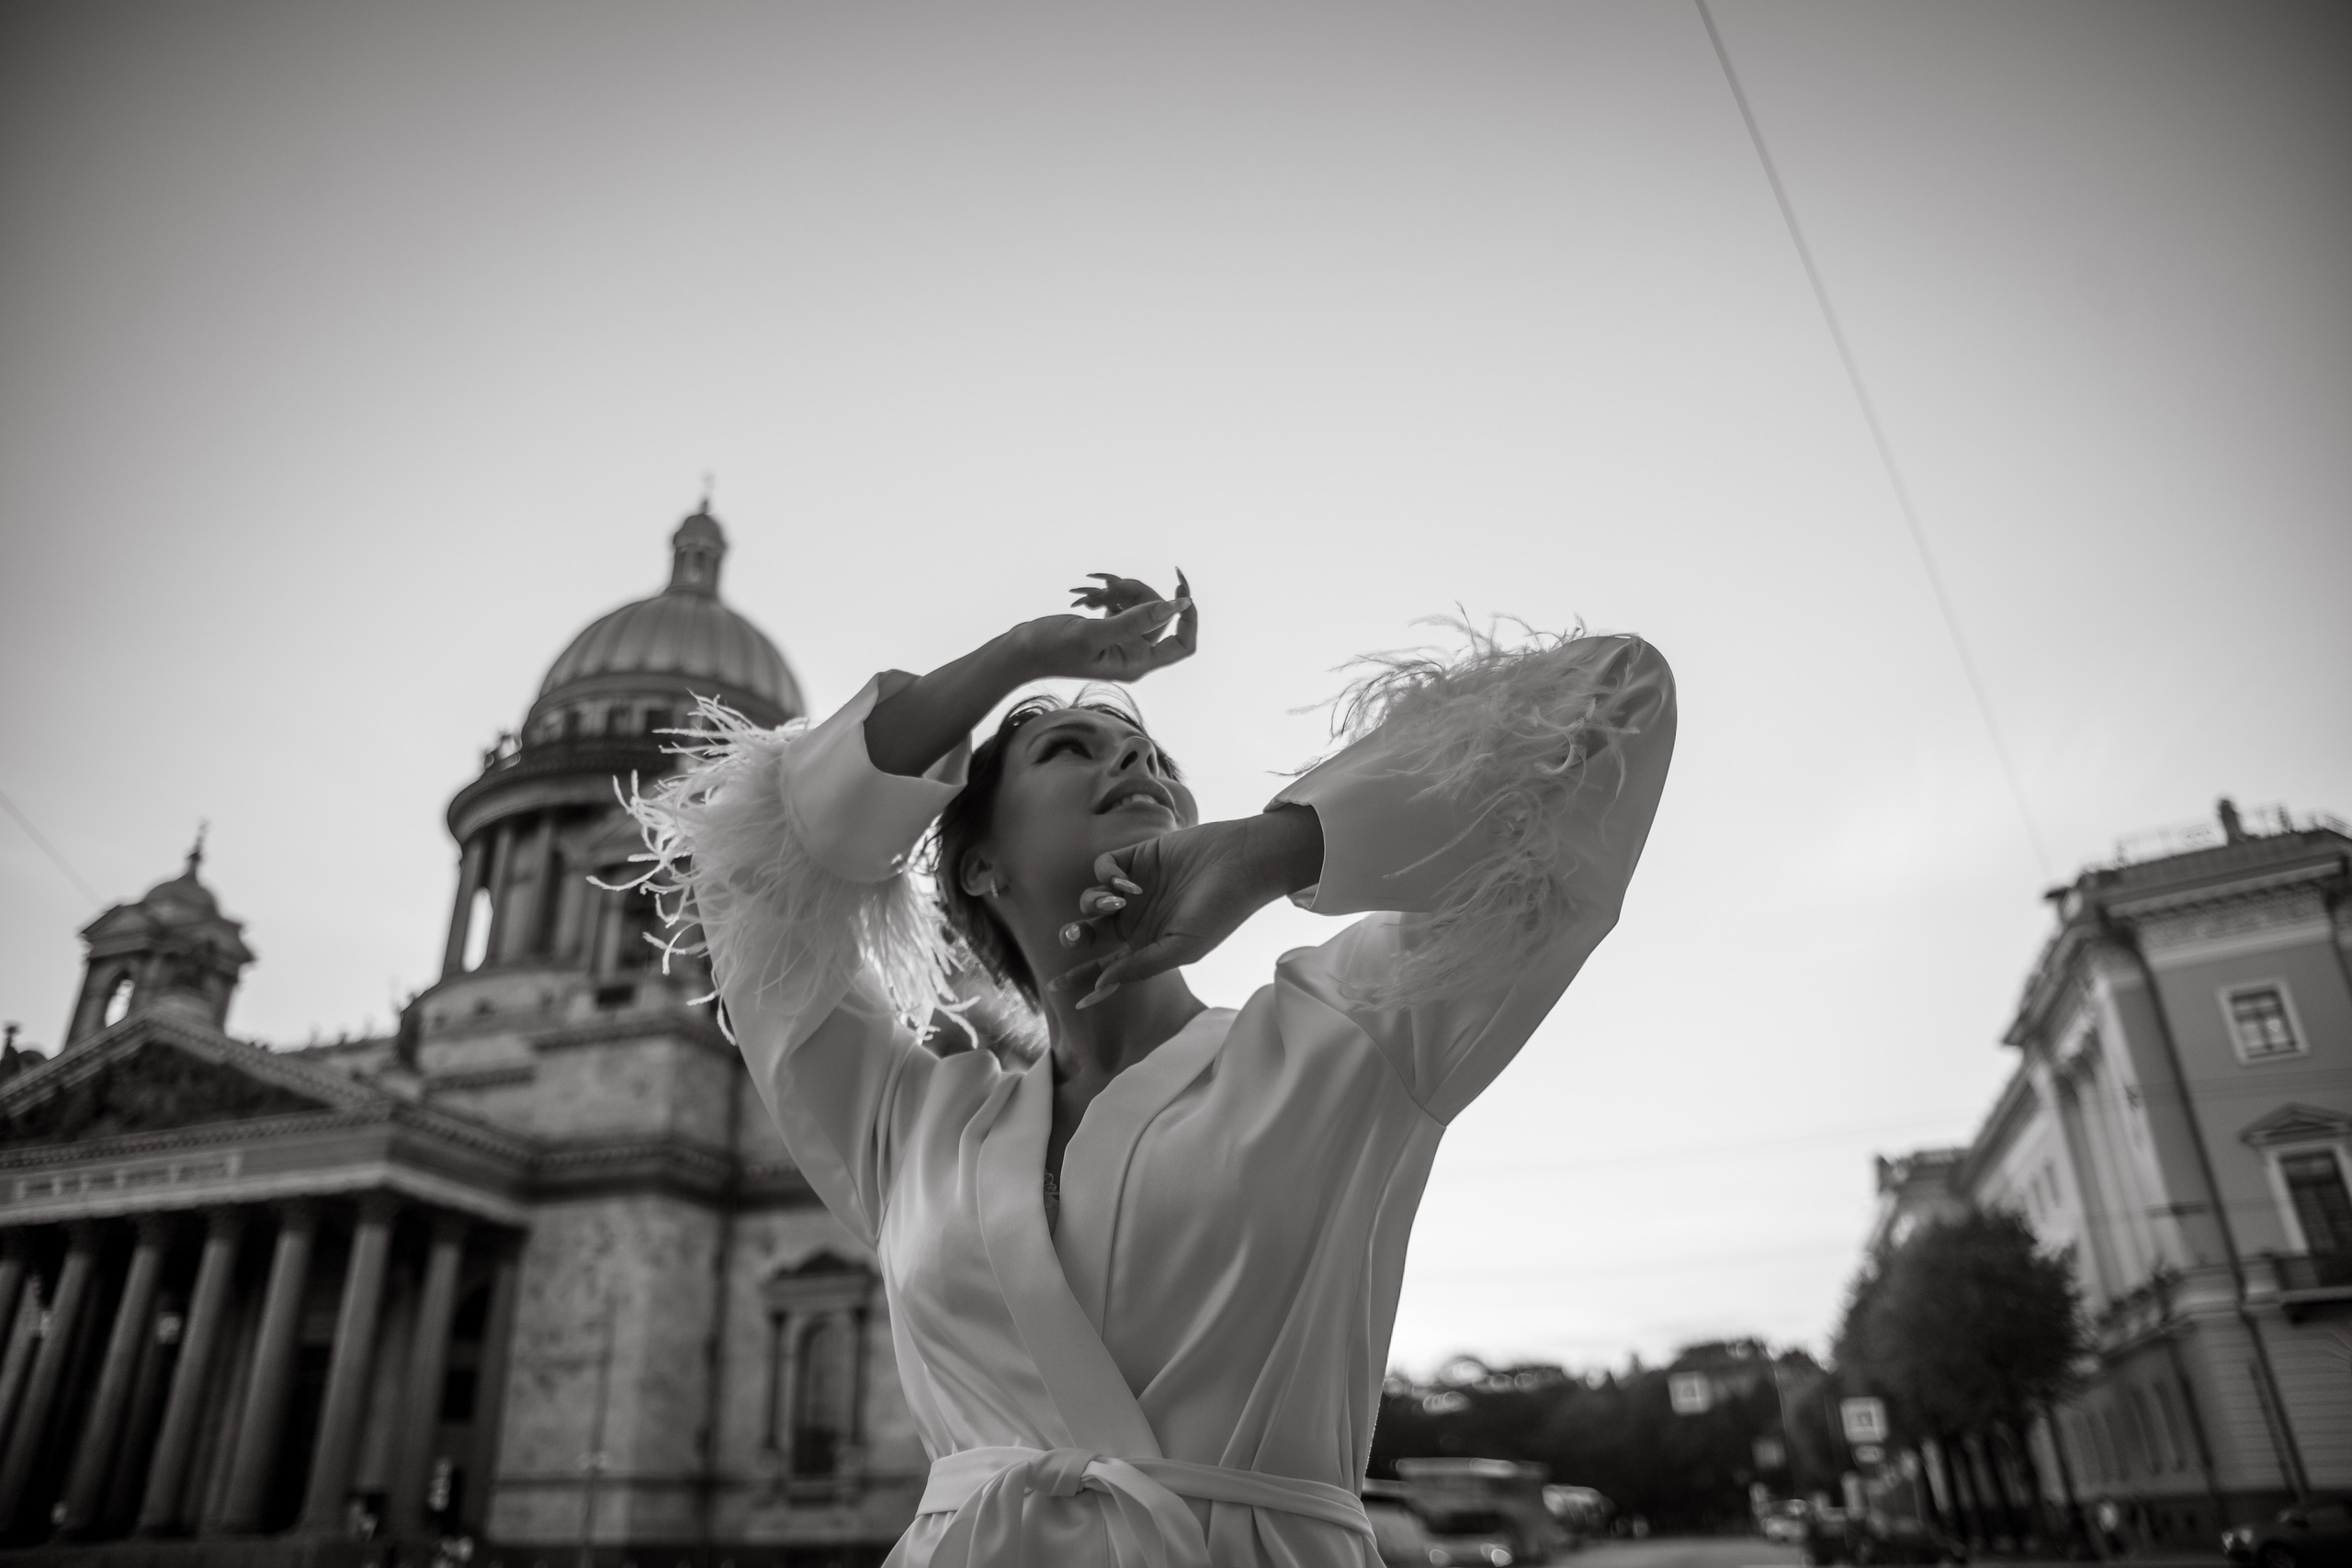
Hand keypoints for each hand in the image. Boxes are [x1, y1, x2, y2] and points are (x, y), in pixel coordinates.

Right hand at [1016, 571, 1196, 683]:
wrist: (1020, 650)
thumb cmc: (1051, 648)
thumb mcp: (1094, 633)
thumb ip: (1135, 621)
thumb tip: (1176, 606)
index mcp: (1137, 664)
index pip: (1183, 643)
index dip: (1188, 615)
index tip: (1179, 584)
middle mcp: (1134, 654)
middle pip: (1158, 614)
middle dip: (1136, 593)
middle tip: (1107, 587)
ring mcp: (1122, 641)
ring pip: (1140, 604)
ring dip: (1118, 591)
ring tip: (1091, 595)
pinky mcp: (1109, 629)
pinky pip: (1123, 603)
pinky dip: (1107, 595)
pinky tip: (1085, 599)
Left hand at [1052, 807, 1322, 1008]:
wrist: (1241, 862)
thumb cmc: (1221, 911)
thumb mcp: (1182, 948)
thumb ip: (1141, 966)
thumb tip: (1101, 985)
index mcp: (1148, 945)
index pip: (1107, 967)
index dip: (1083, 979)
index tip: (1061, 993)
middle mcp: (1137, 918)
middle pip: (1091, 932)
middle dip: (1076, 935)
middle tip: (1075, 935)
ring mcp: (1135, 888)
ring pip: (1092, 900)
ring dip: (1094, 903)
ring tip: (1118, 900)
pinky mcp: (1137, 857)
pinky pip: (1104, 867)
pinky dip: (1107, 876)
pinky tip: (1126, 882)